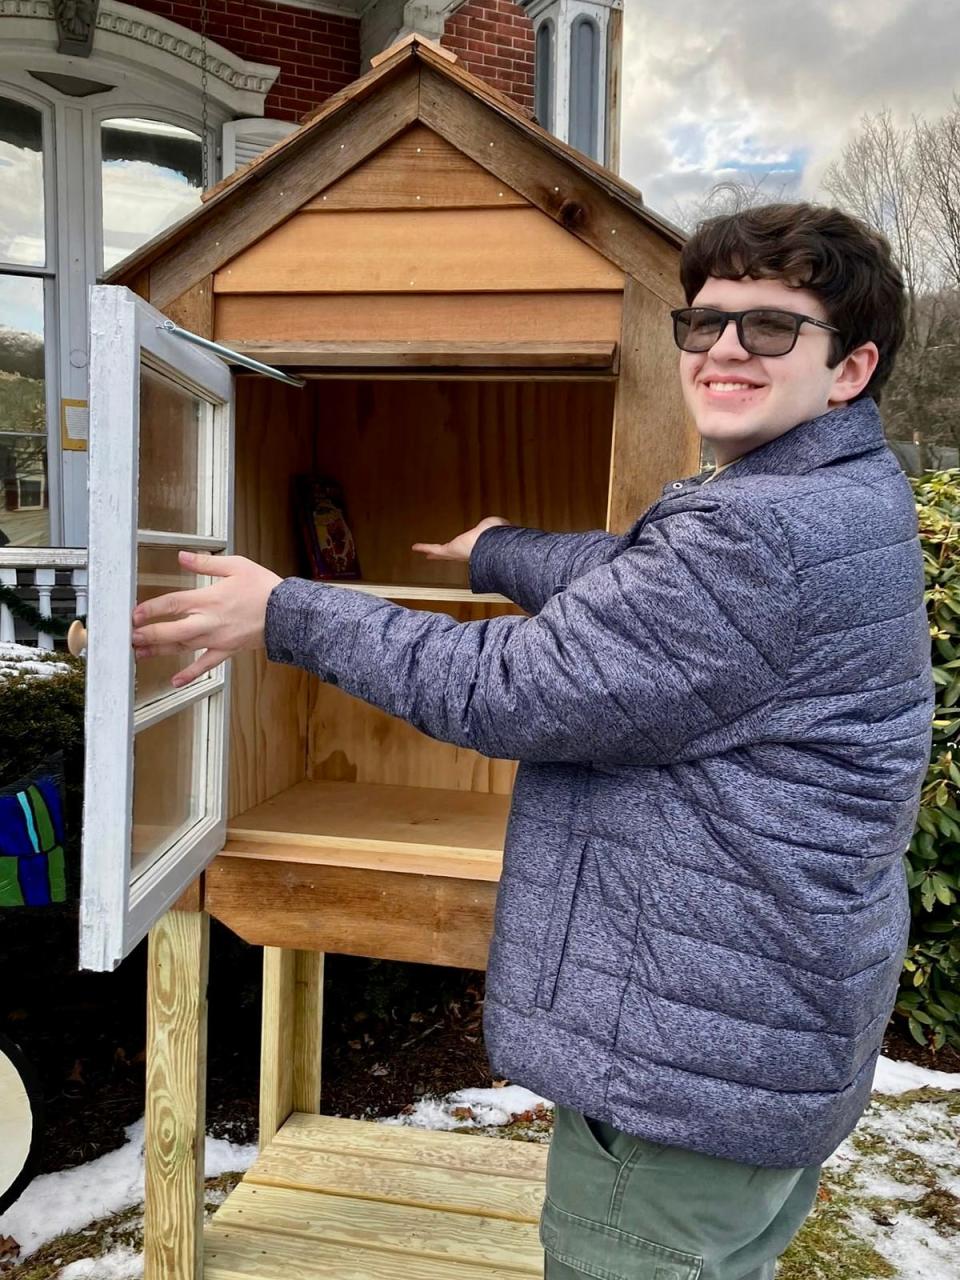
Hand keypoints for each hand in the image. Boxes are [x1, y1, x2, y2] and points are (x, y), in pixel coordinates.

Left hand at [131, 550, 281, 687]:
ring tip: (140, 653)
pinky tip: (176, 681)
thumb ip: (205, 563)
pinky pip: (206, 664)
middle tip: (130, 637)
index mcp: (209, 599)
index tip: (135, 614)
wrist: (287, 614)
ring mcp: (217, 639)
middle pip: (171, 630)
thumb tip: (182, 557)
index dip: (151, 609)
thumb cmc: (264, 588)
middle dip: (148, 634)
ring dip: (160, 651)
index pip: (172, 603)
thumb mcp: (236, 566)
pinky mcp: (227, 650)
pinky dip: (190, 674)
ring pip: (183, 647)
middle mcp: (209, 622)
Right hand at [412, 516, 509, 563]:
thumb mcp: (497, 526)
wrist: (492, 544)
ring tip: (424, 554)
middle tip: (436, 556)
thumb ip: (497, 525)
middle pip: (452, 555)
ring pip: (441, 553)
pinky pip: (435, 548)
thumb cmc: (496, 536)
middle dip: (445, 556)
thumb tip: (504, 524)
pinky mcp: (449, 550)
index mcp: (477, 548)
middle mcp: (465, 553)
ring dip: (432, 553)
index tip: (459, 551)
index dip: (463, 550)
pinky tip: (415, 547)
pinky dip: (424, 547)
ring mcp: (456, 553)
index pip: (468, 550)